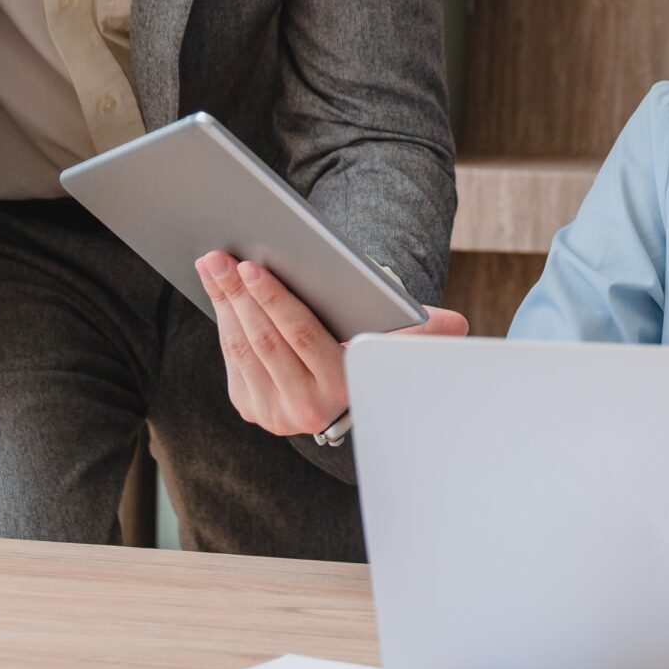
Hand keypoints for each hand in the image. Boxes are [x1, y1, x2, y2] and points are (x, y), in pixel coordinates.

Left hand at [195, 251, 467, 436]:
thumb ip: (423, 331)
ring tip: (212, 262)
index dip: (275, 301)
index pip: (301, 338)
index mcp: (342, 387)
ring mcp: (274, 413)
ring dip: (224, 301)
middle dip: (240, 294)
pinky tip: (218, 288)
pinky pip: (232, 359)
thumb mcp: (395, 344)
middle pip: (265, 340)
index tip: (255, 267)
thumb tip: (456, 326)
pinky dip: (223, 319)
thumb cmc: (370, 353)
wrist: (345, 398)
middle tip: (222, 255)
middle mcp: (306, 408)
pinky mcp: (252, 408)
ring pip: (242, 347)